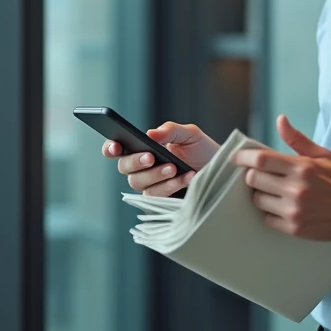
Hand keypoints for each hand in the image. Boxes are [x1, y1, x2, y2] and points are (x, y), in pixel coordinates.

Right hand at [104, 121, 219, 196]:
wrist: (220, 171)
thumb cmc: (202, 151)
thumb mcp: (190, 134)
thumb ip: (171, 130)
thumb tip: (150, 133)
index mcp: (143, 147)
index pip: (117, 148)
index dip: (110, 148)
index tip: (116, 146)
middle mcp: (142, 167)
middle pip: (124, 167)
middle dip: (135, 161)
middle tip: (151, 157)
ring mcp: (150, 185)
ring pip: (138, 183)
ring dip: (156, 175)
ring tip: (175, 167)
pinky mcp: (161, 200)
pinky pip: (156, 196)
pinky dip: (171, 185)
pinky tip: (187, 177)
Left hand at [230, 115, 330, 240]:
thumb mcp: (323, 155)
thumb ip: (297, 140)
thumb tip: (281, 120)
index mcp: (303, 167)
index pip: (261, 160)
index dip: (243, 157)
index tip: (237, 158)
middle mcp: (297, 189)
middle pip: (253, 180)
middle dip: (252, 176)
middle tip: (260, 176)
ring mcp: (295, 210)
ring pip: (258, 200)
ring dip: (261, 195)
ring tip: (274, 192)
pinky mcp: (295, 228)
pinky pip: (267, 219)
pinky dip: (270, 213)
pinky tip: (282, 208)